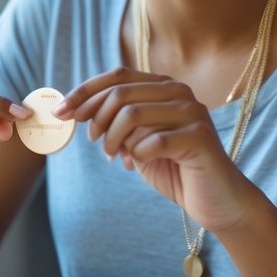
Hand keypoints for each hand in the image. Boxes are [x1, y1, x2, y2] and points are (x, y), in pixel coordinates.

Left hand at [55, 68, 254, 233]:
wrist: (216, 201)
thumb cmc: (174, 169)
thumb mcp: (137, 142)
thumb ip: (116, 123)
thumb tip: (75, 110)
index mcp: (165, 86)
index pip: (118, 76)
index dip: (84, 92)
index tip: (60, 111)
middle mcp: (180, 92)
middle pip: (121, 93)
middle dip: (96, 119)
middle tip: (93, 141)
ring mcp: (192, 112)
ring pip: (132, 115)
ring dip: (113, 139)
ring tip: (113, 155)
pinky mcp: (199, 137)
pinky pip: (151, 141)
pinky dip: (136, 155)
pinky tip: (137, 164)